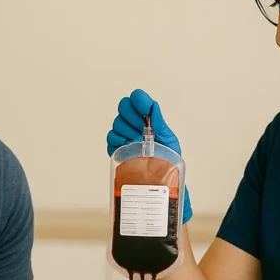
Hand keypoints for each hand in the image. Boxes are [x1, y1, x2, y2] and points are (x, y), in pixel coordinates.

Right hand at [107, 88, 191, 223]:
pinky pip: (111, 139)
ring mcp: (124, 136)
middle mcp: (134, 124)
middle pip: (123, 107)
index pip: (137, 99)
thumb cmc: (168, 158)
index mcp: (148, 118)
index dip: (139, 100)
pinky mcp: (117, 149)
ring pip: (117, 123)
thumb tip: (153, 106)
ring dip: (128, 130)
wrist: (163, 179)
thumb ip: (160, 123)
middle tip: (144, 129)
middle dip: (133, 116)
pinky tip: (128, 147)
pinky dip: (118, 141)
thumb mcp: (169, 139)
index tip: (145, 108)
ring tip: (139, 142)